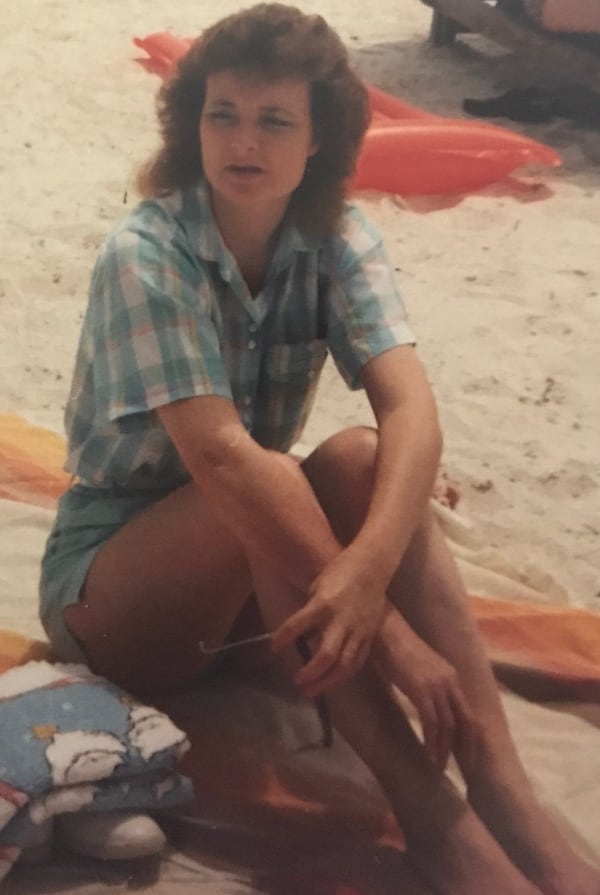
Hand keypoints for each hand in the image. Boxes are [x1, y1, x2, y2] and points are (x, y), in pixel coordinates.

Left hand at [270, 551, 386, 697]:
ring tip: (312, 690)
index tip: (274, 647)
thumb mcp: (318, 586)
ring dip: (327, 681)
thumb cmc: (339, 571)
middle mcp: (340, 621)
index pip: (297, 625)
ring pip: (344, 665)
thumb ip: (311, 610)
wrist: (371, 567)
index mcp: (323, 604)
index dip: (283, 638)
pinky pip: (358, 660)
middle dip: (310, 673)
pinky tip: (334, 680)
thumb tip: (302, 631)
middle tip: (297, 680)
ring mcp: (357, 630)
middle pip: (326, 655)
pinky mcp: (369, 635)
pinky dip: (345, 673)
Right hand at [375, 607, 477, 770]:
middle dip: (467, 749)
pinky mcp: (421, 689)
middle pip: (466, 722)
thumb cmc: (394, 650)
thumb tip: (426, 707)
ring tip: (439, 767)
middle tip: (465, 770)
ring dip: (445, 750)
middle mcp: (450, 681)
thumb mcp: (419, 671)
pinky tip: (428, 753)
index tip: (468, 757)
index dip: (470, 737)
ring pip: (449, 726)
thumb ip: (427, 688)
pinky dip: (432, 741)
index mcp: (451, 677)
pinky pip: (432, 722)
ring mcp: (437, 685)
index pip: (468, 713)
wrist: (385, 632)